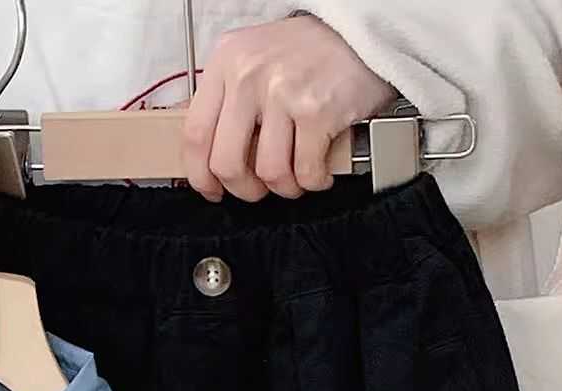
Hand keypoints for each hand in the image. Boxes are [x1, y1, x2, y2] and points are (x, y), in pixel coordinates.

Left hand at [183, 16, 397, 202]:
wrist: (366, 29)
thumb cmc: (312, 50)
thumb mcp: (255, 57)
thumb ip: (228, 96)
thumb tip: (207, 148)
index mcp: (226, 61)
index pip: (194, 134)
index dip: (200, 175)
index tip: (211, 188)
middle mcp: (249, 75)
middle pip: (225, 162)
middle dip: (242, 189)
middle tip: (257, 190)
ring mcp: (282, 92)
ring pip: (268, 172)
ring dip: (283, 187)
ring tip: (295, 179)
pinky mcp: (316, 110)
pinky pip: (305, 171)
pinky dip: (313, 182)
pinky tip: (319, 174)